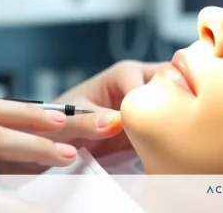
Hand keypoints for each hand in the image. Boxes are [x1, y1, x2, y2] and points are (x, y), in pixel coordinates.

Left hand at [0, 60, 160, 173]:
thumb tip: (116, 121)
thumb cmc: (53, 121)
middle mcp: (139, 85)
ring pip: (173, 104)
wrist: (49, 144)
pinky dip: (168, 138)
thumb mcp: (66, 119)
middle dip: (173, 101)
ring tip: (169, 138)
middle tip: (169, 125)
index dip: (153, 98)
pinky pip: (166, 129)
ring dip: (173, 120)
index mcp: (123, 73)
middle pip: (170, 83)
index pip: (152, 79)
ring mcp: (145, 107)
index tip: (148, 120)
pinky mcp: (147, 128)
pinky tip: (166, 148)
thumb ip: (89, 119)